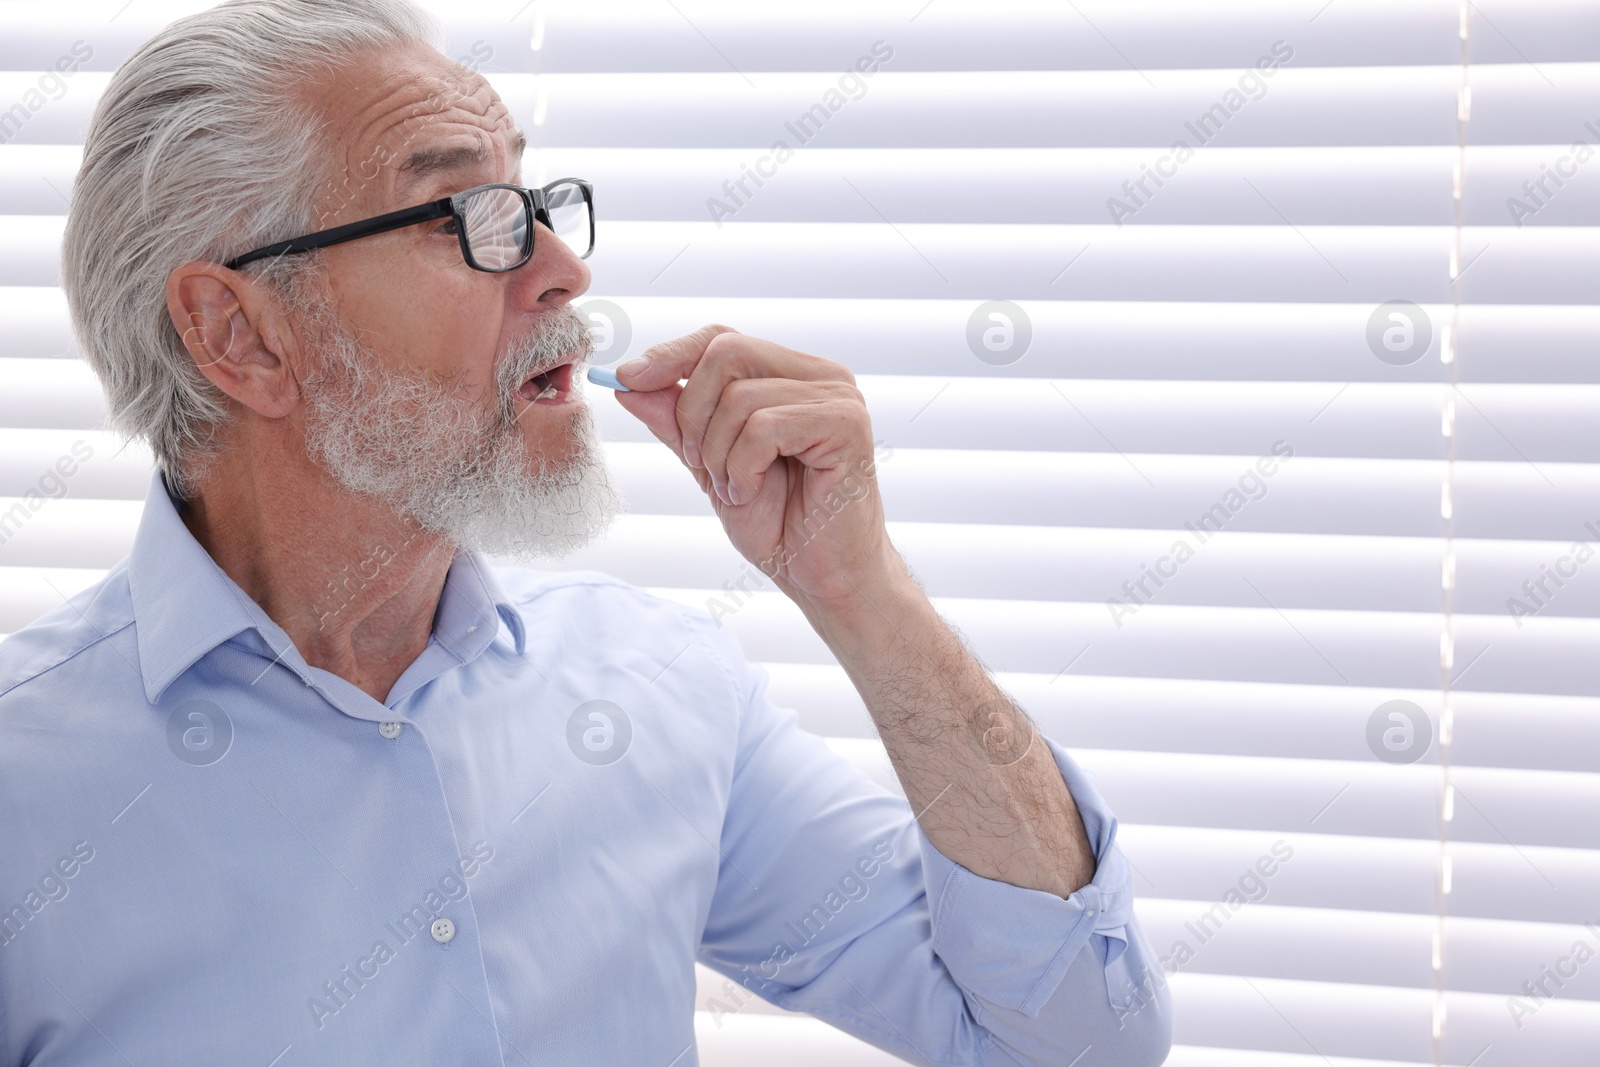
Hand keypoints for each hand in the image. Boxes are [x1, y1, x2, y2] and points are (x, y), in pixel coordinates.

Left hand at [611, 324, 901, 611]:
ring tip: (737, 489)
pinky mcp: (847, 425)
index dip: (671, 355)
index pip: (722, 338)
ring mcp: (839, 397)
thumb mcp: (709, 466)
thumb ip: (675, 422)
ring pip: (740, 397)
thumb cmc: (778, 525)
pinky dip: (743, 467)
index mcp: (791, 376)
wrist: (823, 578)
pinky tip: (752, 491)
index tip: (628, 379)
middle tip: (701, 464)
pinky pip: (764, 427)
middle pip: (726, 353)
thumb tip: (629, 382)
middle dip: (693, 414)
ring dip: (719, 454)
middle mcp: (820, 376)